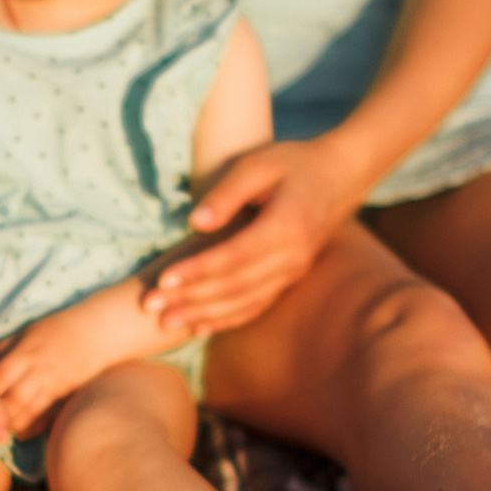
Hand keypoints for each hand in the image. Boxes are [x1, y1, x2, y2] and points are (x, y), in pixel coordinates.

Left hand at [0, 303, 140, 436]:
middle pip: (14, 397)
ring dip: (13, 423)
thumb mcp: (24, 333)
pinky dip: (34, 427)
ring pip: (30, 410)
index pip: (1, 374)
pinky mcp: (67, 394)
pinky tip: (21, 433)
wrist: (95, 332)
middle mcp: (40, 369)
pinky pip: (48, 415)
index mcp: (26, 351)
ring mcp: (55, 383)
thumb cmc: (54, 330)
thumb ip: (2, 353)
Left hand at [146, 137, 376, 335]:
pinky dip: (227, 319)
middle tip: (150, 306)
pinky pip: (257, 305)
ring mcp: (293, 272)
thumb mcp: (258, 165)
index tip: (163, 279)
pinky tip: (199, 327)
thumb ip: (226, 193)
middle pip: (235, 286)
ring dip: (203, 314)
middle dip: (190, 298)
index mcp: (286, 227)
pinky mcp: (290, 278)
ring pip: (244, 302)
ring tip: (166, 322)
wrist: (340, 176)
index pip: (234, 257)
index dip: (197, 271)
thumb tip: (195, 225)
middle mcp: (293, 257)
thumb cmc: (293, 163)